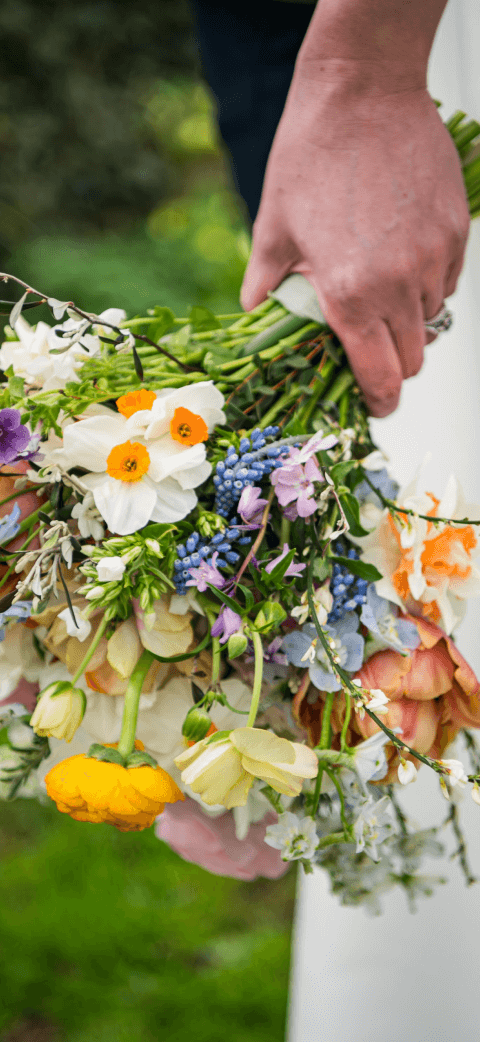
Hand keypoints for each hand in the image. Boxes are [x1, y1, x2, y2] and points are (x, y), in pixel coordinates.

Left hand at [241, 75, 469, 416]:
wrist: (362, 90)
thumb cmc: (309, 155)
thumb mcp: (274, 225)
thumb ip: (265, 280)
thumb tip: (255, 312)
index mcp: (349, 294)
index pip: (378, 376)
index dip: (379, 401)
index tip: (375, 406)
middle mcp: (398, 285)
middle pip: (412, 359)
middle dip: (392, 365)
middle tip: (371, 348)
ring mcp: (433, 258)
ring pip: (430, 320)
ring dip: (408, 322)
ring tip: (380, 290)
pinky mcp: (456, 232)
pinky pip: (447, 281)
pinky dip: (429, 285)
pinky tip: (402, 258)